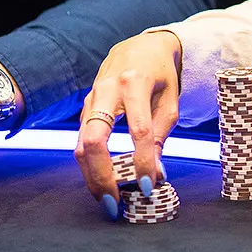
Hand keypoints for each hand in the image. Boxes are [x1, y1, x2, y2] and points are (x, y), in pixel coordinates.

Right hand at [74, 30, 181, 219]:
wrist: (141, 47)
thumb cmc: (161, 73)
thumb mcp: (170, 99)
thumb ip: (160, 135)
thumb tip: (155, 174)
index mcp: (135, 83)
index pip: (138, 130)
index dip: (142, 161)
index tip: (150, 186)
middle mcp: (107, 89)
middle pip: (93, 140)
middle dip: (101, 177)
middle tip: (115, 205)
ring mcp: (90, 98)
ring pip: (81, 144)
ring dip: (92, 177)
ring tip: (108, 201)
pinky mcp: (84, 108)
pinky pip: (82, 140)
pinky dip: (91, 165)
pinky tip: (103, 182)